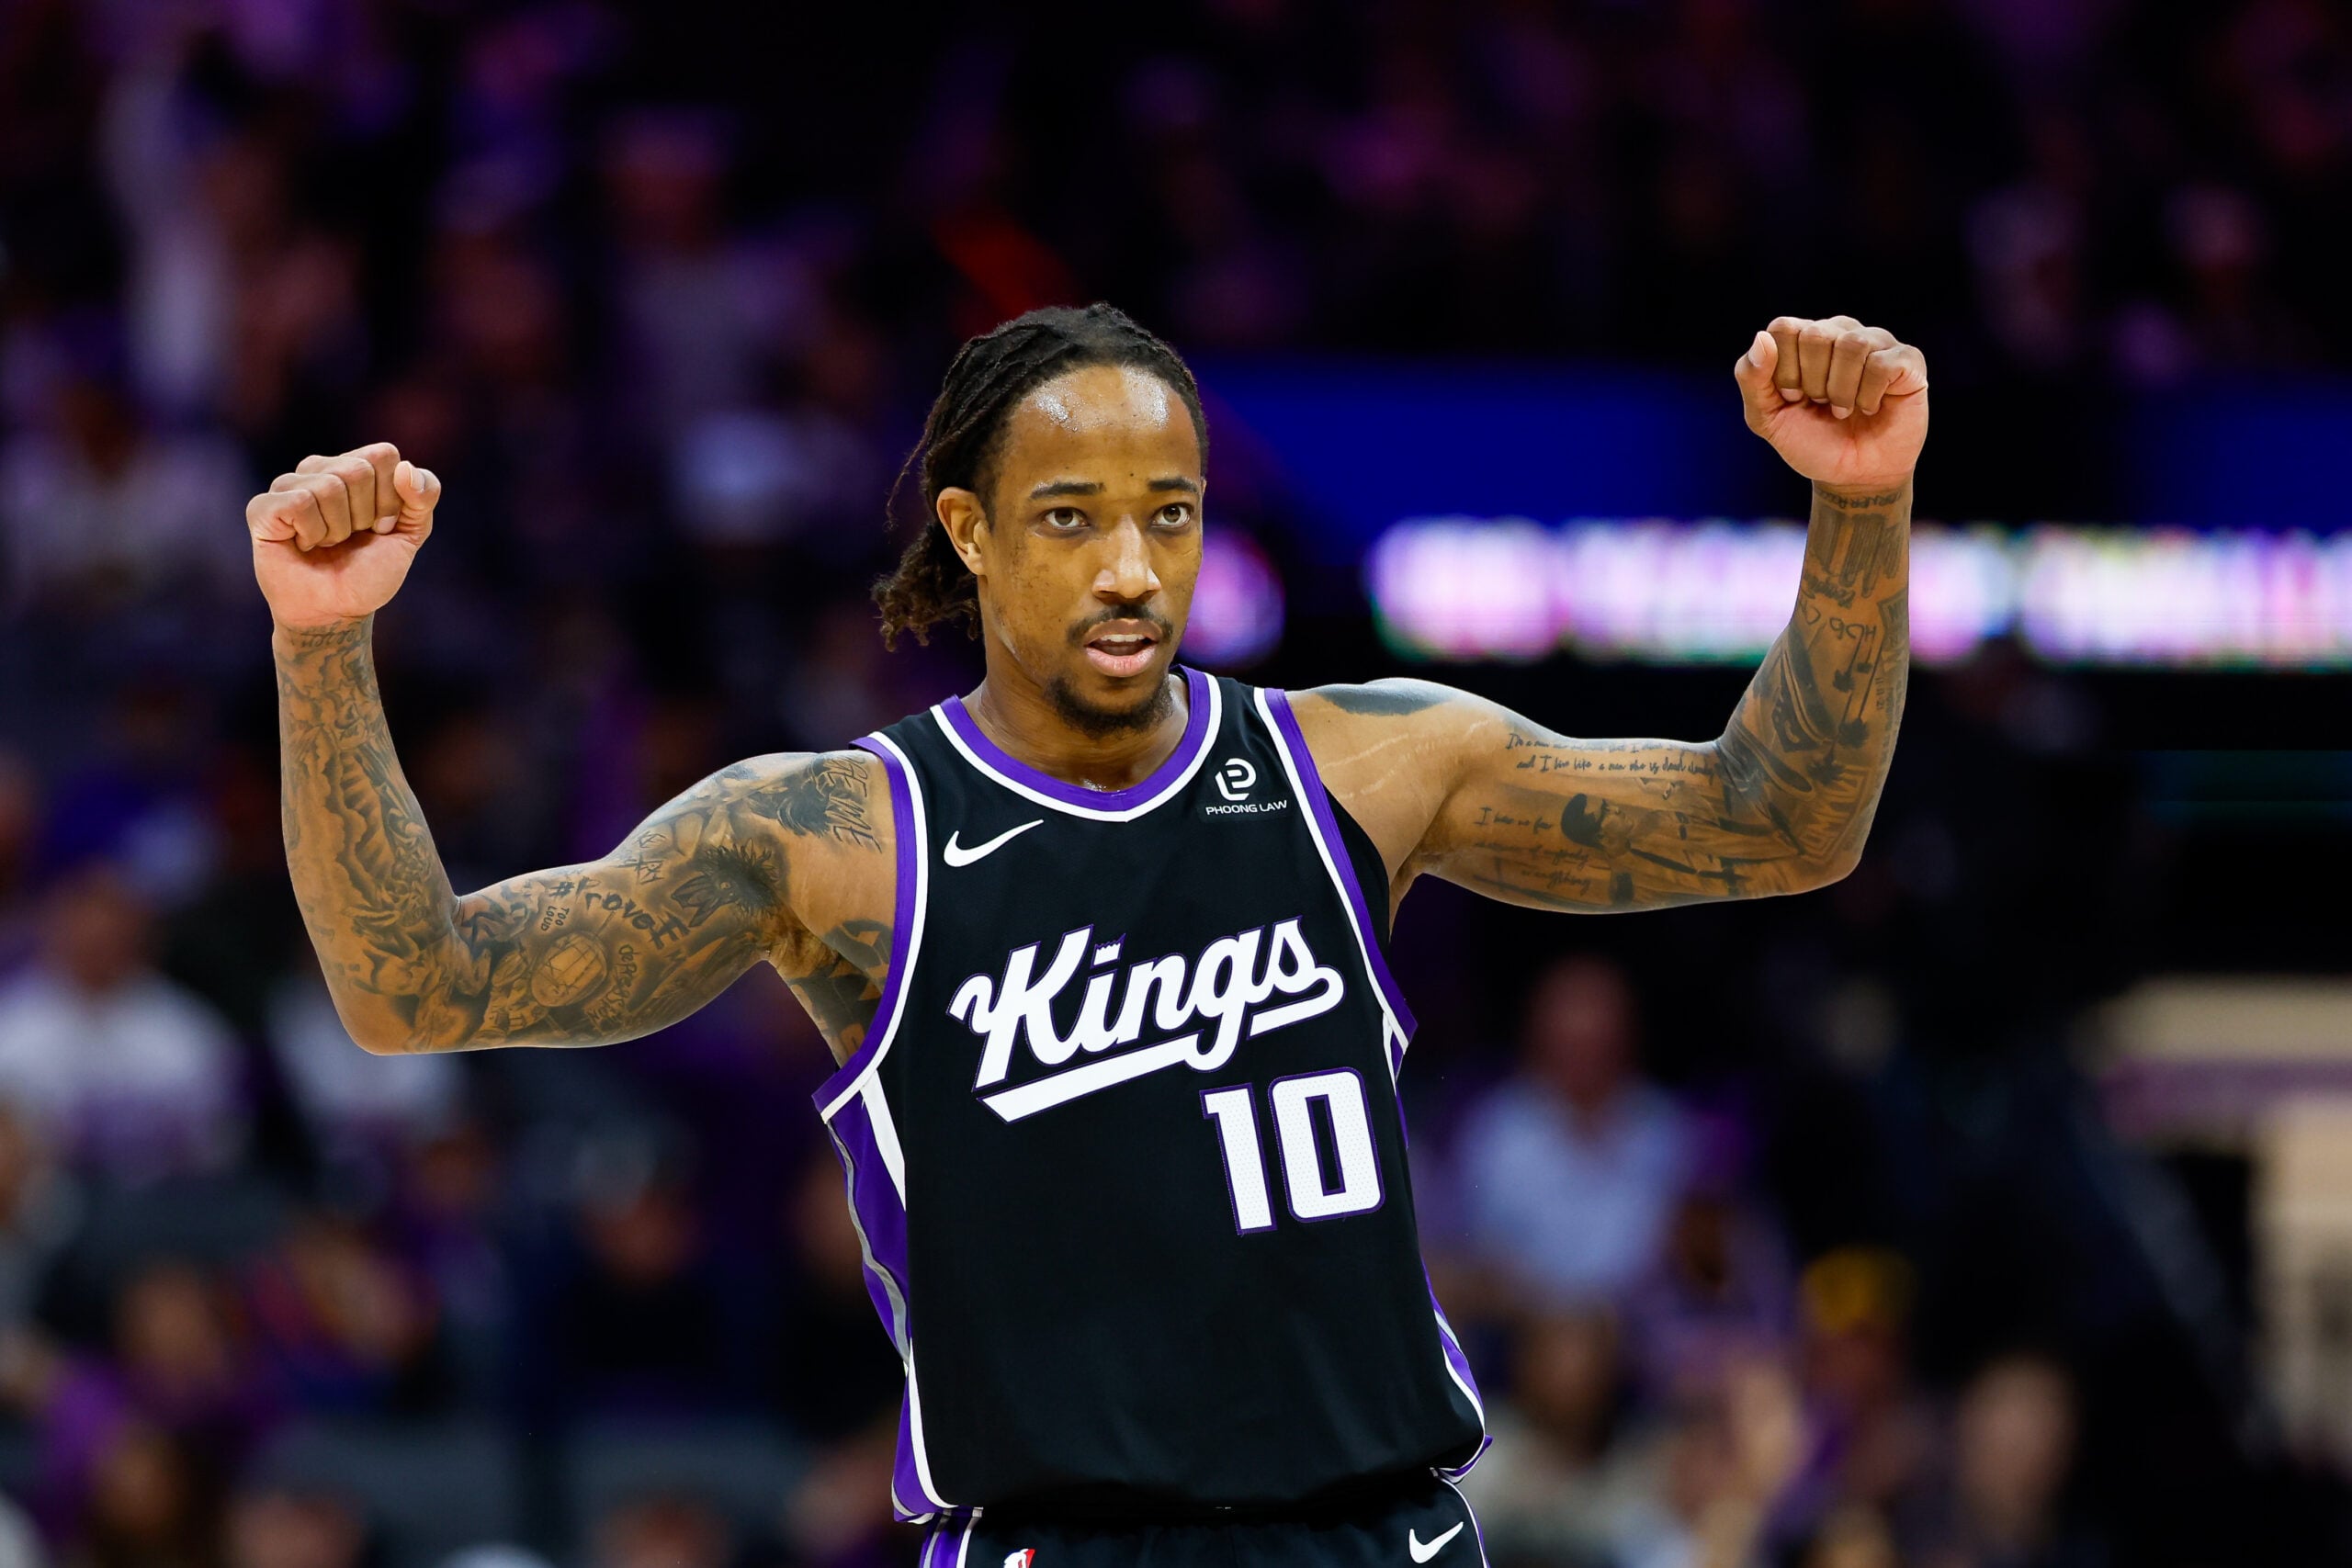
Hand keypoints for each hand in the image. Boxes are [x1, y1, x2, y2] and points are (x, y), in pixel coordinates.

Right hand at [247, 442, 440, 630]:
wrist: (337, 610)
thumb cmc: (369, 572)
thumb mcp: (410, 534)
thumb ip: (423, 498)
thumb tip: (406, 469)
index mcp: (355, 466)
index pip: (383, 456)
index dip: (390, 499)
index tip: (380, 527)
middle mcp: (319, 468)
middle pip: (358, 470)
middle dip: (365, 516)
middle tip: (351, 538)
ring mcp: (288, 485)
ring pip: (330, 486)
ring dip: (338, 529)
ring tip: (327, 543)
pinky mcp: (263, 507)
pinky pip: (299, 503)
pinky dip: (312, 533)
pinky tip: (304, 544)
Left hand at [1734, 316, 1927, 491]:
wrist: (1853, 476)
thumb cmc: (1811, 442)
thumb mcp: (1767, 418)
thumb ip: (1752, 379)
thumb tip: (1761, 338)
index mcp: (1804, 338)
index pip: (1784, 328)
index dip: (1783, 371)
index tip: (1793, 398)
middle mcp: (1841, 331)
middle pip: (1815, 334)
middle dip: (1812, 383)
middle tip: (1822, 405)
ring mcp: (1877, 342)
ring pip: (1851, 345)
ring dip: (1841, 391)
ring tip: (1844, 410)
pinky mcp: (1907, 360)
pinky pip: (1882, 364)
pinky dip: (1869, 396)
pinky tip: (1870, 408)